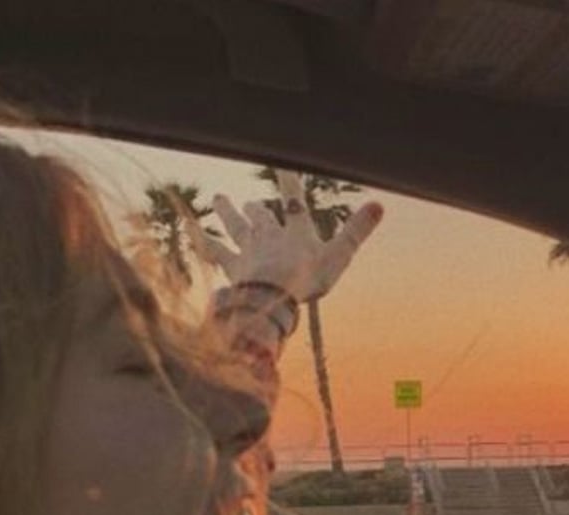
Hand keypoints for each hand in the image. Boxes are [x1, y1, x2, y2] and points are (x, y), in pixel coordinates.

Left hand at [194, 170, 382, 301]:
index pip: (294, 200)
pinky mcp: (231, 268)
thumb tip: (380, 204)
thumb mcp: (339, 256)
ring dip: (227, 212)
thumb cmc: (307, 279)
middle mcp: (268, 237)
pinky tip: (188, 229)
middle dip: (255, 209)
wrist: (271, 296)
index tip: (283, 163)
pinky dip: (200, 239)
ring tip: (219, 199)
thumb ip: (357, 231)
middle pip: (260, 216)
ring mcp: (247, 251)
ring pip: (235, 227)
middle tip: (250, 202)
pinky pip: (213, 250)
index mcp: (296, 233)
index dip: (290, 180)